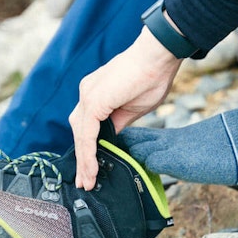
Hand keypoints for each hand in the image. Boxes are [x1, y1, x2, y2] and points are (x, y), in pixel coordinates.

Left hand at [69, 27, 181, 189]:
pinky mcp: (93, 100)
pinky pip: (86, 133)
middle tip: (84, 182)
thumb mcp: (134, 108)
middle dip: (81, 158)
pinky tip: (92, 169)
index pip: (86, 126)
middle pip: (79, 131)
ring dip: (84, 160)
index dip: (87, 149)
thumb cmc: (153, 76)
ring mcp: (88, 95)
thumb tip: (112, 138)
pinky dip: (88, 153)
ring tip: (88, 181)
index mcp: (95, 93)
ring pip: (80, 135)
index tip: (90, 170)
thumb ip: (120, 122)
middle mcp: (87, 93)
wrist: (158, 56)